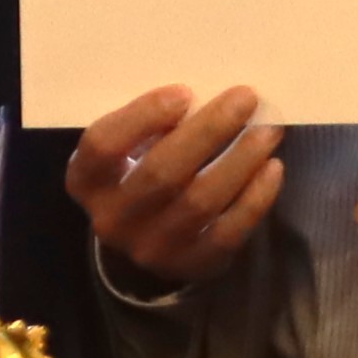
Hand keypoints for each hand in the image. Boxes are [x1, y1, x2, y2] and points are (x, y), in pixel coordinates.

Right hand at [65, 84, 284, 287]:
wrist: (144, 239)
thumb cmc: (137, 171)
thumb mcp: (127, 149)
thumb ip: (150, 127)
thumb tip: (207, 96)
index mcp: (86, 179)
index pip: (104, 145)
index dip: (143, 116)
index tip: (184, 92)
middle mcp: (112, 218)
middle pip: (161, 173)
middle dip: (209, 131)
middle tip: (245, 99)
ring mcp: (151, 248)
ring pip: (199, 202)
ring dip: (240, 161)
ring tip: (268, 132)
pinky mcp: (190, 265)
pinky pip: (228, 232)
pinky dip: (254, 199)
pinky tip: (272, 169)